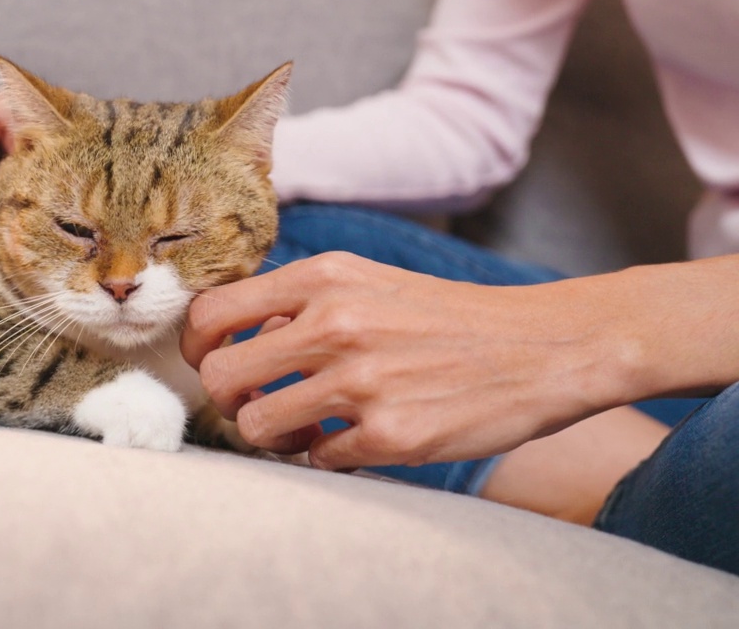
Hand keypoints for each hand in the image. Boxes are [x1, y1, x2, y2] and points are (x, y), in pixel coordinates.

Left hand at [180, 252, 638, 469]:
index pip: (210, 314)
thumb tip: (233, 334)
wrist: (543, 346)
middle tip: (254, 403)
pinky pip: (317, 460)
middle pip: (218, 377)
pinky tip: (357, 439)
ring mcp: (361, 382)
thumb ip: (298, 302)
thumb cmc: (444, 316)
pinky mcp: (390, 435)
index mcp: (322, 279)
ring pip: (256, 427)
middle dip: (227, 400)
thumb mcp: (366, 281)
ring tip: (305, 428)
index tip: (210, 363)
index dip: (195, 348)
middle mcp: (334, 325)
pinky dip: (329, 456)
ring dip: (273, 436)